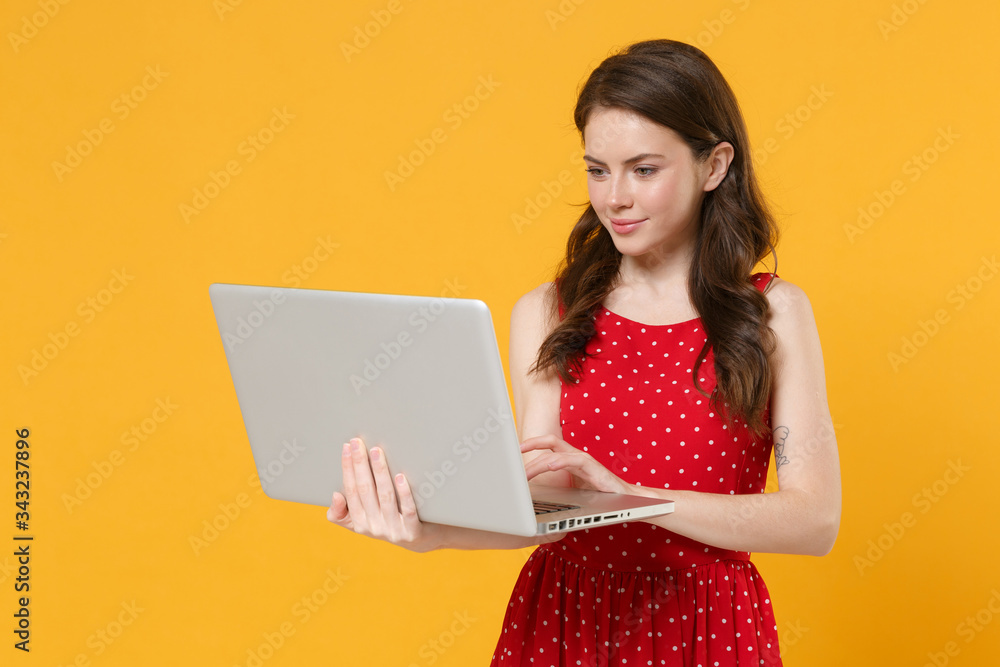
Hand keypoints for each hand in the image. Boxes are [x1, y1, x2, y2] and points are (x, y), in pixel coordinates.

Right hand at [326, 437, 438, 552]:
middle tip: (358, 442)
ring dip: (380, 472)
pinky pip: (407, 511)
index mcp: (359, 523)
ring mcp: (393, 530)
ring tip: (377, 451)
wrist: (421, 540)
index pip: (351, 491)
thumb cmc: (390, 520)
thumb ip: (344, 512)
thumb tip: (336, 495)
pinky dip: (404, 493)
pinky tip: (401, 476)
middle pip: (365, 490)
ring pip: (385, 497)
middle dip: (360, 463)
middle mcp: (374, 528)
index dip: (347, 468)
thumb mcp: (363, 520)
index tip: (347, 447)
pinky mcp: (412, 532)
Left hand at [520, 435, 636, 495]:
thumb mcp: (574, 492)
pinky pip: (575, 460)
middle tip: (514, 454)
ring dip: (539, 462)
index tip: (515, 449)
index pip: (549, 445)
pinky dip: (561, 461)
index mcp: (571, 460)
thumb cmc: (601, 497)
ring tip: (526, 471)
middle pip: (550, 442)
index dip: (532, 444)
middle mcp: (576, 457)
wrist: (628, 502)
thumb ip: (559, 490)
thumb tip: (536, 498)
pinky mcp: (594, 468)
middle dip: (531, 446)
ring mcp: (585, 461)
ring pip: (558, 452)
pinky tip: (550, 466)